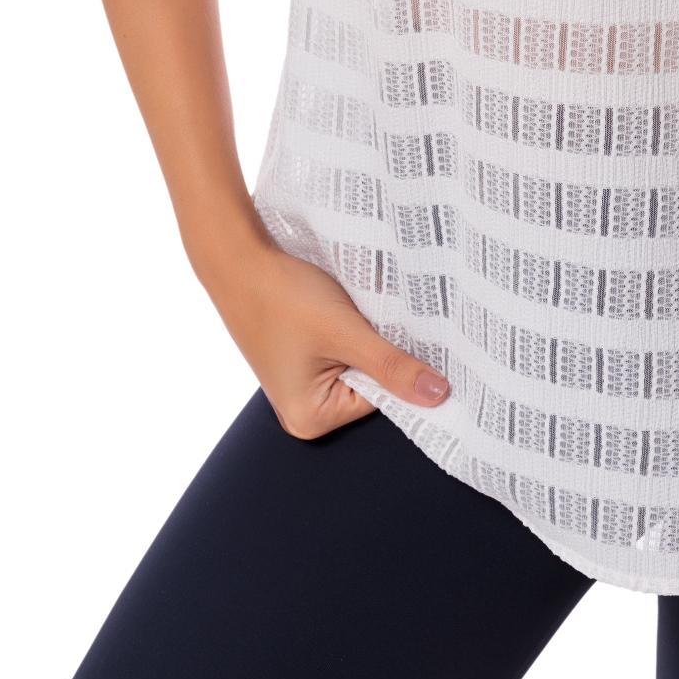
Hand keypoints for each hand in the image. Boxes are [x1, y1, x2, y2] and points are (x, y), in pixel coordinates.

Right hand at [198, 228, 450, 438]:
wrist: (241, 259)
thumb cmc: (282, 298)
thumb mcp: (346, 333)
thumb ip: (392, 366)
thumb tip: (438, 395)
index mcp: (311, 419)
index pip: (384, 402)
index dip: (406, 371)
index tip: (428, 347)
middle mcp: (305, 410)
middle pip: (372, 385)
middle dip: (387, 354)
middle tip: (395, 320)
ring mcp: (303, 383)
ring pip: (361, 364)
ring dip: (372, 339)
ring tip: (367, 311)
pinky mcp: (304, 359)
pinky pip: (346, 351)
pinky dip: (356, 331)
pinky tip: (354, 309)